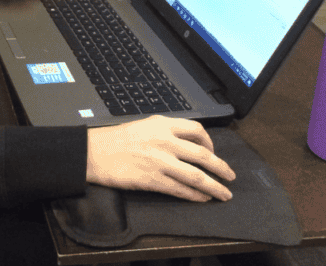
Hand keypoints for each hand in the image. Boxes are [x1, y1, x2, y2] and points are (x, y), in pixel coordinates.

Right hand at [86, 115, 234, 201]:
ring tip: (224, 193)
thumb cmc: (116, 139)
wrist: (95, 152)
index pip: (197, 130)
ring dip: (214, 186)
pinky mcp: (153, 180)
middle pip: (203, 155)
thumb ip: (166, 131)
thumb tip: (186, 143)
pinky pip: (180, 189)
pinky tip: (202, 199)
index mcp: (163, 125)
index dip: (210, 142)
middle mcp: (165, 142)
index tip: (213, 151)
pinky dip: (195, 196)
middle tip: (231, 176)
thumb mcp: (144, 125)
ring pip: (196, 176)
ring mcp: (160, 162)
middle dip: (221, 168)